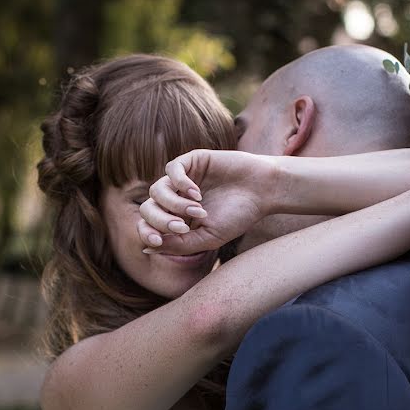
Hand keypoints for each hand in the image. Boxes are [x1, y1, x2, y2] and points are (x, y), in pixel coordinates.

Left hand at [137, 150, 278, 254]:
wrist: (263, 191)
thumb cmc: (238, 216)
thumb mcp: (208, 238)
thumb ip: (178, 245)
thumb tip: (146, 249)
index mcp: (178, 217)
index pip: (148, 224)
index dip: (147, 233)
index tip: (157, 242)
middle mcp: (176, 197)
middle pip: (148, 208)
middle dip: (161, 221)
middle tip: (183, 227)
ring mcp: (183, 178)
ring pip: (157, 190)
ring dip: (174, 204)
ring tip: (198, 211)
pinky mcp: (192, 160)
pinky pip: (171, 169)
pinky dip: (180, 183)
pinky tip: (196, 193)